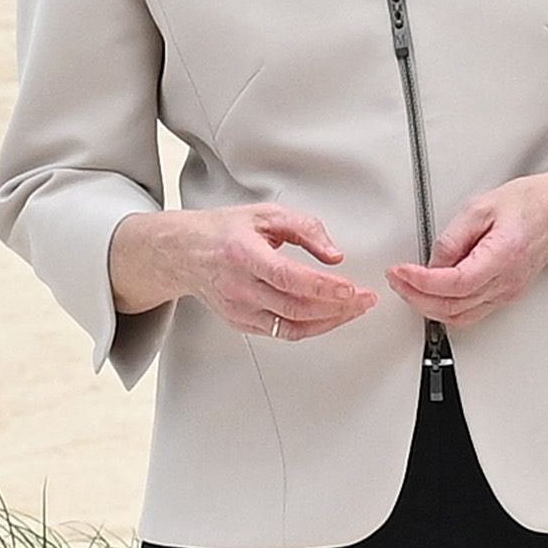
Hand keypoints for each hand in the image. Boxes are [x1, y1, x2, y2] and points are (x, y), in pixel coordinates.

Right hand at [111, 205, 377, 341]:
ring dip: (330, 321)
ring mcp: (239, 309)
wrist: (183, 253)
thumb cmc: (222, 232)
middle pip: (295, 307)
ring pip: (292, 326)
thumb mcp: (264, 215)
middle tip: (364, 299)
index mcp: (243, 254)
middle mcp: (239, 286)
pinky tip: (327, 317)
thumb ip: (304, 228)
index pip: (287, 277)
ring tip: (353, 309)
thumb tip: (333, 255)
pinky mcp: (241, 323)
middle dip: (337, 307)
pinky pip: (282, 332)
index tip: (351, 289)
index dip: (323, 286)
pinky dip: (311, 327)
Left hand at [386, 168, 547, 327]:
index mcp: (502, 257)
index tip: (399, 272)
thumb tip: (431, 261)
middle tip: (396, 279)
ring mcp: (507, 293)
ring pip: (460, 317)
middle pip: (453, 308)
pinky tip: (430, 292)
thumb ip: (453, 237)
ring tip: (406, 286)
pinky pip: (470, 311)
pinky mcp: (505, 294)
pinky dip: (444, 307)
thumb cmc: (528, 204)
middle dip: (416, 297)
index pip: (454, 284)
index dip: (421, 282)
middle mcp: (506, 282)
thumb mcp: (480, 207)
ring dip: (427, 306)